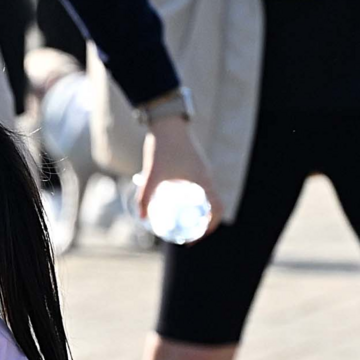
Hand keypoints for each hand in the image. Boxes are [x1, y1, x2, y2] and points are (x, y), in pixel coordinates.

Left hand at [132, 107, 217, 231]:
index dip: (210, 227)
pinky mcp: (195, 165)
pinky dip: (195, 199)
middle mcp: (206, 176)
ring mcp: (202, 170)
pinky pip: (200, 187)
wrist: (167, 120)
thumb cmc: (163, 146)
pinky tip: (178, 202)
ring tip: (182, 222)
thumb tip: (142, 217)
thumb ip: (145, 196)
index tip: (194, 238)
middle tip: (186, 234)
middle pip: (213, 206)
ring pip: (207, 196)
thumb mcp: (152, 174)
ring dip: (200, 211)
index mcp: (203, 180)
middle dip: (203, 224)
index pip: (217, 209)